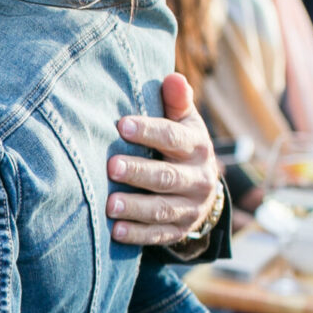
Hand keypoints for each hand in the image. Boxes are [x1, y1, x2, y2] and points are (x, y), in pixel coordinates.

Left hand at [107, 74, 218, 246]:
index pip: (174, 138)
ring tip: (109, 204)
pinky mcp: (178, 230)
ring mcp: (190, 207)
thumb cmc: (181, 146)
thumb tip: (172, 78)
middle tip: (111, 167)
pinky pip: (158, 234)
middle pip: (167, 177)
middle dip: (139, 172)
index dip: (149, 132)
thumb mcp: (185, 123)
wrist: (203, 190)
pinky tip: (115, 231)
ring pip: (162, 209)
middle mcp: (198, 179)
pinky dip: (137, 234)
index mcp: (197, 147)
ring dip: (135, 207)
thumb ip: (176, 102)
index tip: (121, 125)